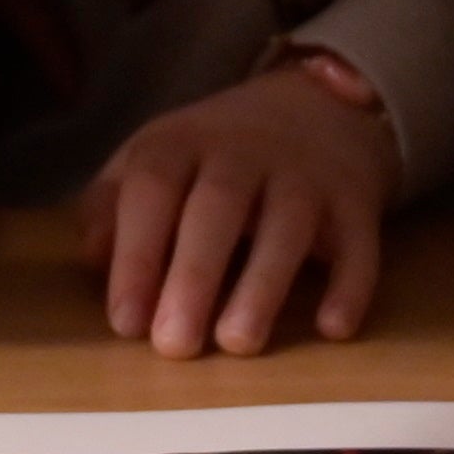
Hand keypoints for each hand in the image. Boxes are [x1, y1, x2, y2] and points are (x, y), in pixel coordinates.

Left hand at [85, 62, 402, 356]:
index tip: (125, 322)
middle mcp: (245, 152)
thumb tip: (94, 262)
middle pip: (219, 207)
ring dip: (263, 285)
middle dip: (194, 276)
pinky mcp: (357, 200)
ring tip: (238, 343)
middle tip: (175, 345)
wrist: (318, 108)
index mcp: (182, 143)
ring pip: (288, 225)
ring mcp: (306, 174)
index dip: (136, 253)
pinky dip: (351, 284)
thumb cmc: (216, 157)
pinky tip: (333, 328)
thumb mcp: (156, 160)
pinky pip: (359, 242)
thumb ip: (114, 206)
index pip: (153, 188)